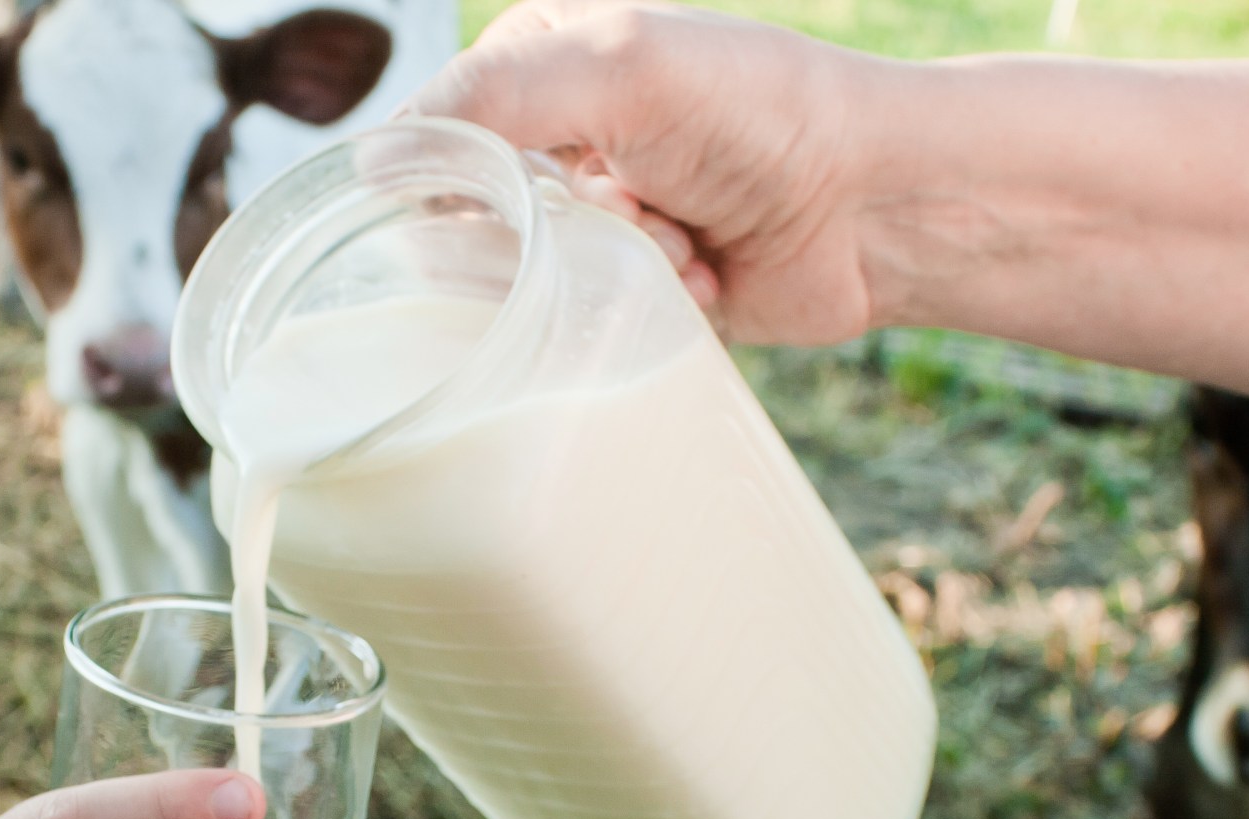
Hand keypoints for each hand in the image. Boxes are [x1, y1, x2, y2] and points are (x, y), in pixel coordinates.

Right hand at [407, 0, 885, 344]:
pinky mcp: (633, 286)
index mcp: (538, 65)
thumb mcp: (620, 70)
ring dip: (617, 267)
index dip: (477, 178)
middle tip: (643, 207)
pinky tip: (705, 276)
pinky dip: (650, 305)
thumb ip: (493, 99)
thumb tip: (372, 161)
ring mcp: (597, 216)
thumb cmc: (760, 116)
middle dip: (564, 229)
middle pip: (481, 220)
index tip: (546, 189)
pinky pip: (589, 323)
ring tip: (686, 241)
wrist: (876, 206)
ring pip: (536, 281)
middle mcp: (558, 138)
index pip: (438, 137)